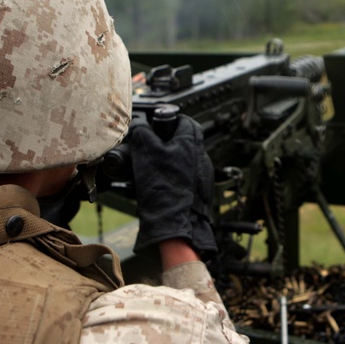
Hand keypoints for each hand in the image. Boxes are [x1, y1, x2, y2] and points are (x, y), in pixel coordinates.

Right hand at [130, 112, 215, 257]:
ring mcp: (203, 174)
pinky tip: (164, 184)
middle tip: (154, 147)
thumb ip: (143, 133)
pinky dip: (177, 176)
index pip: (186, 121)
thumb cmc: (162, 187)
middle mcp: (201, 156)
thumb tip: (140, 125)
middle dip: (170, 141)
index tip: (159, 126)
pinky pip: (188, 176)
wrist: (173, 222)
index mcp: (191, 143)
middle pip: (186, 140)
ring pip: (187, 159)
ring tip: (156, 168)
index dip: (171, 121)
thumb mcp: (145, 153)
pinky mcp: (201, 190)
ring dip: (173, 160)